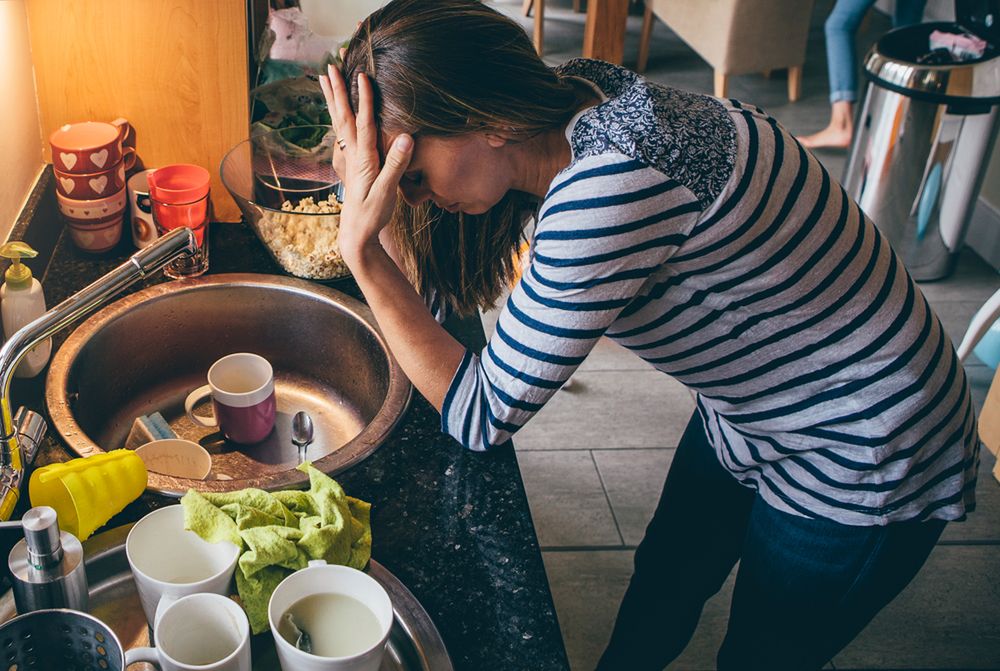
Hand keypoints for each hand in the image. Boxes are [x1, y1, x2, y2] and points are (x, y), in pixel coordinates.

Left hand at [319, 65, 413, 264]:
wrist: (357, 234)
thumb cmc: (373, 214)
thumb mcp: (387, 192)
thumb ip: (396, 164)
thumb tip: (407, 137)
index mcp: (363, 158)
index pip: (363, 123)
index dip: (364, 99)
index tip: (362, 76)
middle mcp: (353, 154)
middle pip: (343, 116)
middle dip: (338, 90)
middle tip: (331, 66)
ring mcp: (350, 158)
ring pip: (339, 122)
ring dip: (333, 99)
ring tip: (325, 79)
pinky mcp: (351, 163)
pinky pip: (342, 133)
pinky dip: (337, 116)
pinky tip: (335, 109)